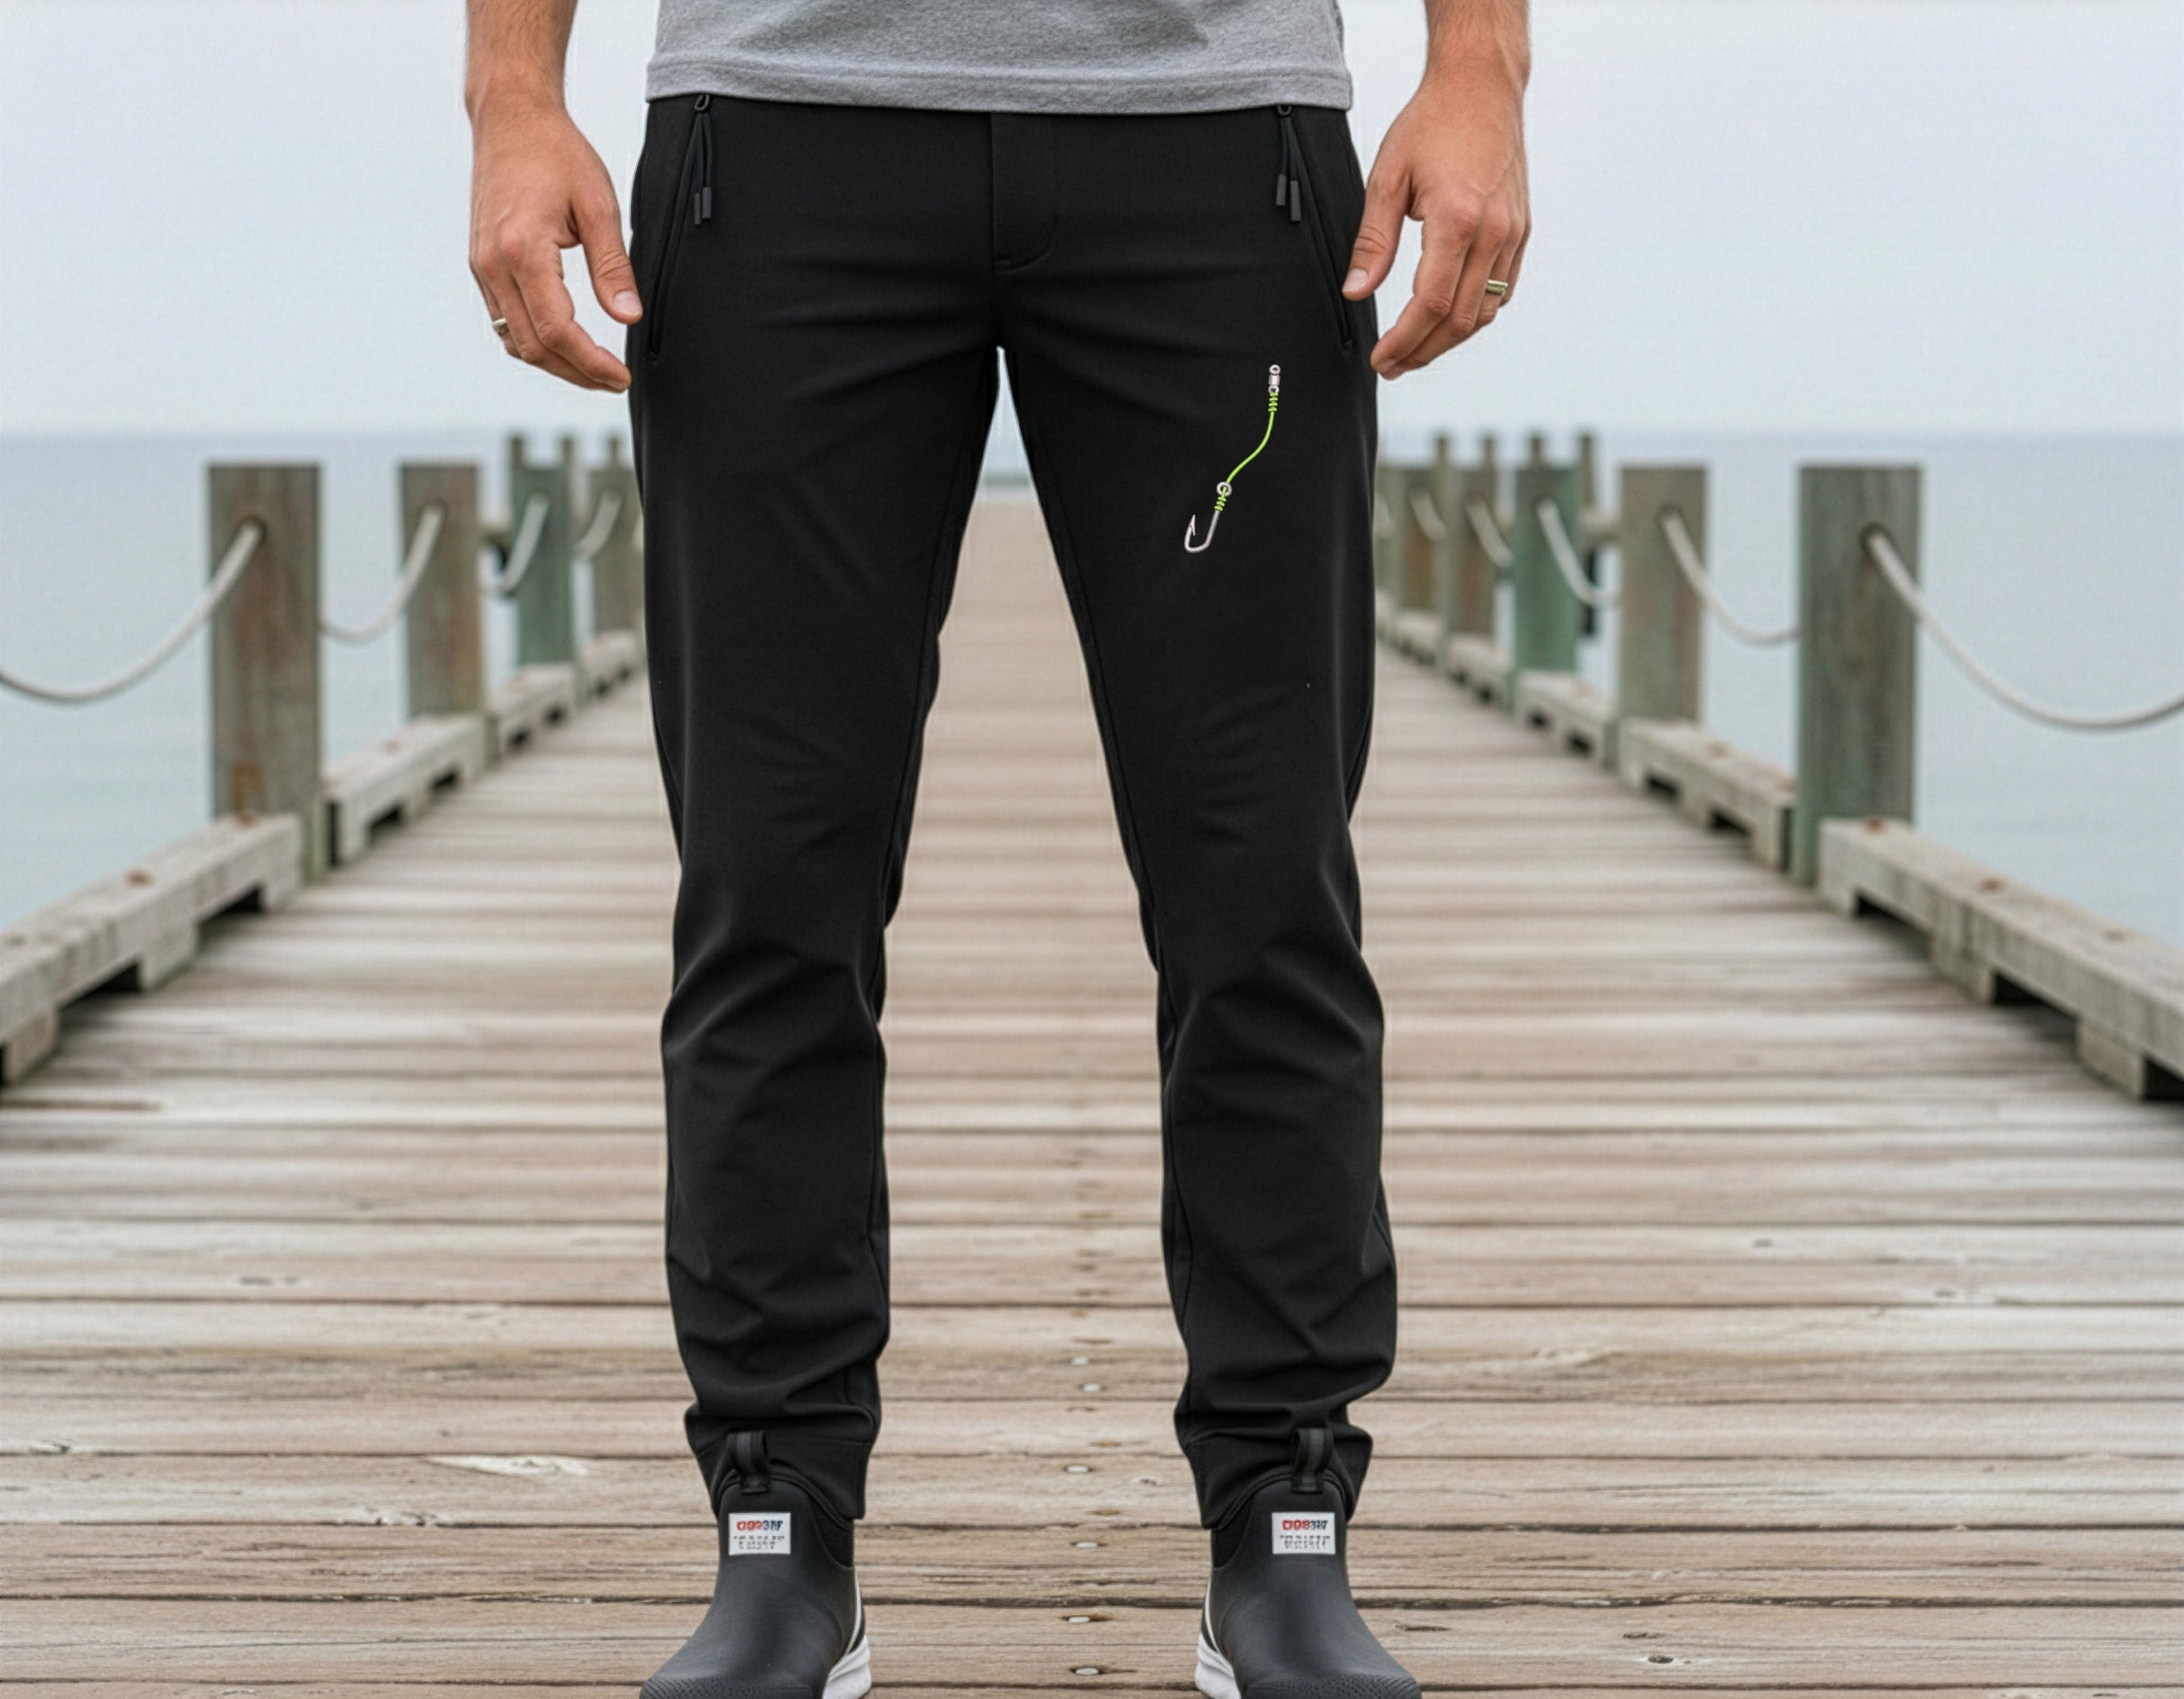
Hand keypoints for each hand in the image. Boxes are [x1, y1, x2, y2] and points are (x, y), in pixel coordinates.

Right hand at [468, 98, 639, 391]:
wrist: (510, 119)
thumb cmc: (555, 152)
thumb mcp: (598, 206)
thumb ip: (613, 267)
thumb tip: (627, 316)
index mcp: (522, 250)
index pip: (556, 331)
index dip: (590, 363)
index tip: (619, 376)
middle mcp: (492, 264)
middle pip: (533, 347)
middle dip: (576, 373)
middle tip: (612, 380)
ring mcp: (481, 266)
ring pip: (514, 341)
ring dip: (554, 364)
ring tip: (593, 369)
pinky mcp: (480, 265)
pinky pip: (503, 320)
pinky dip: (533, 342)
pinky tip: (563, 343)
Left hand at [1344, 53, 1529, 377]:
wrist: (1482, 87)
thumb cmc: (1432, 123)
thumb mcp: (1388, 178)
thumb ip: (1373, 242)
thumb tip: (1356, 292)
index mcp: (1457, 218)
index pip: (1430, 303)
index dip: (1404, 341)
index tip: (1381, 358)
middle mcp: (1494, 231)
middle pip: (1459, 319)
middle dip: (1422, 352)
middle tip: (1392, 365)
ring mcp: (1514, 233)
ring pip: (1485, 313)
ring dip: (1448, 341)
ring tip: (1414, 350)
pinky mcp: (1522, 231)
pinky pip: (1502, 292)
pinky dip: (1474, 315)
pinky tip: (1446, 321)